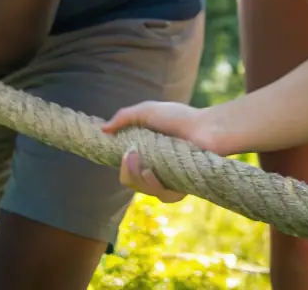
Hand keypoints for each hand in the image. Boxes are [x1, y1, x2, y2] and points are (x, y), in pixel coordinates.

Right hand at [100, 100, 215, 202]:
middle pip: (131, 181)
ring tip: (145, 167)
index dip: (122, 165)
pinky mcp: (181, 187)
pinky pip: (164, 197)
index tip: (123, 153)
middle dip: (127, 172)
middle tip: (131, 155)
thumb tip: (102, 129)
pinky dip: (156, 187)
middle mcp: (154, 168)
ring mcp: (168, 179)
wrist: (205, 127)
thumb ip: (124, 117)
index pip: (126, 168)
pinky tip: (155, 175)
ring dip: (139, 180)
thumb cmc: (179, 117)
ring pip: (145, 190)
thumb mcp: (147, 111)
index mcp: (146, 153)